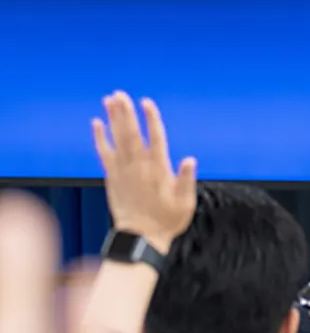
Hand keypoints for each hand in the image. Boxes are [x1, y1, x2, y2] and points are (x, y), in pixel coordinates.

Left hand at [92, 92, 196, 253]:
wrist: (140, 238)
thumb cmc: (167, 221)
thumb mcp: (185, 203)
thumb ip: (187, 180)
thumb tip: (190, 160)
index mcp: (159, 170)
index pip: (155, 138)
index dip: (151, 119)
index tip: (146, 102)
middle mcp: (139, 167)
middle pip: (131, 134)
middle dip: (126, 112)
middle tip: (120, 94)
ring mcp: (123, 171)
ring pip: (117, 139)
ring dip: (113, 118)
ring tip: (109, 99)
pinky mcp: (112, 177)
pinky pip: (104, 153)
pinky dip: (100, 137)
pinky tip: (97, 124)